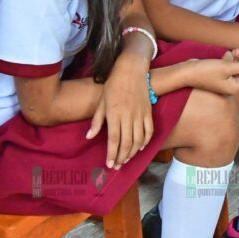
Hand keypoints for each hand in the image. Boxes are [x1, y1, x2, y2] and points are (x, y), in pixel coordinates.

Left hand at [87, 54, 152, 169]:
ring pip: (139, 139)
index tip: (110, 164)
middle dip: (122, 157)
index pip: (114, 139)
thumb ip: (96, 121)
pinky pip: (149, 130)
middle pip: (127, 142)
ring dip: (133, 152)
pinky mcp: (148, 112)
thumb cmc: (112, 86)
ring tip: (127, 159)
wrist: (130, 71)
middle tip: (118, 166)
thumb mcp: (101, 102)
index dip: (112, 154)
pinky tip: (141, 147)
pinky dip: (146, 141)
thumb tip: (89, 137)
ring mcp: (140, 114)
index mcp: (114, 114)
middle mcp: (128, 116)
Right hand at [188, 49, 238, 94]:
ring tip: (238, 49)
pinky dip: (235, 59)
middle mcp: (234, 85)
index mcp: (237, 87)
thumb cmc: (205, 71)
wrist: (187, 72)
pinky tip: (233, 51)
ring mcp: (228, 80)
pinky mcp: (222, 74)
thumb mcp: (226, 67)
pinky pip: (234, 66)